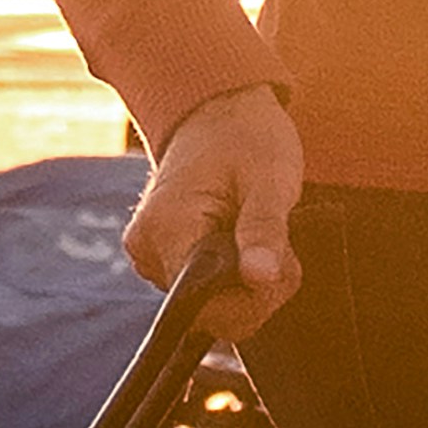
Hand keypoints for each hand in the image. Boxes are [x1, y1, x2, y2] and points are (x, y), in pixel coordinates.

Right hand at [125, 83, 304, 335]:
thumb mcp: (270, 178)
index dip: (254, 298)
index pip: (209, 307)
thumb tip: (259, 279)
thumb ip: (265, 230)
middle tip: (280, 245)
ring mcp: (149, 257)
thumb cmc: (247, 137)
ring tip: (259, 234)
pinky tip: (241, 240)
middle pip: (210, 313)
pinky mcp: (160, 259)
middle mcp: (147, 250)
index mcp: (166, 229)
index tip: (281, 260)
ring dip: (247, 284)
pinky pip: (202, 292)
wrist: (216, 113)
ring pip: (209, 306)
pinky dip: (231, 277)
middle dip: (256, 290)